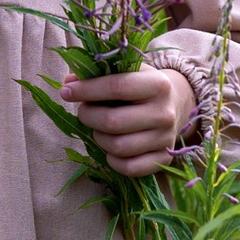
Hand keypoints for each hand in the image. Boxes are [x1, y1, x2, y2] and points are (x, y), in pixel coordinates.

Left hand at [60, 67, 194, 178]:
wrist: (173, 106)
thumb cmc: (140, 86)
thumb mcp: (124, 72)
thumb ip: (96, 73)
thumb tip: (69, 83)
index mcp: (157, 84)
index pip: (116, 86)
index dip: (86, 90)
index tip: (66, 91)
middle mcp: (164, 112)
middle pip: (113, 121)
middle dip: (88, 116)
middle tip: (84, 112)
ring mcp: (165, 138)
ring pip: (118, 147)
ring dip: (98, 137)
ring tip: (98, 128)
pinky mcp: (163, 159)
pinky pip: (129, 168)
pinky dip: (113, 160)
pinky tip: (110, 147)